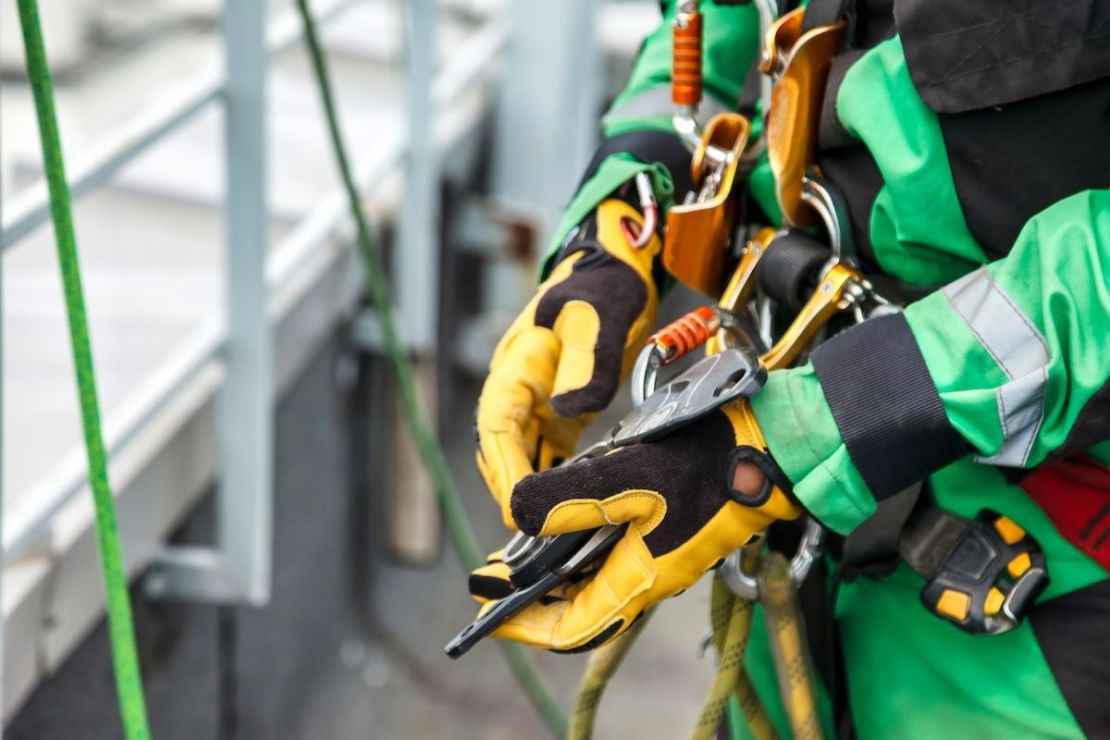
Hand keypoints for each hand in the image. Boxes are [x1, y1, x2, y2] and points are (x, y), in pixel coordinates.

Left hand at [471, 399, 800, 651]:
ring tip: (518, 548)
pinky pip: (615, 550)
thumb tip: (518, 515)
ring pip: (595, 577)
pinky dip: (582, 542)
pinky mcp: (668, 529)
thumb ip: (570, 498)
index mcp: (640, 578)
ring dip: (555, 568)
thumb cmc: (709, 461)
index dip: (525, 622)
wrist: (771, 443)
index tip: (488, 603)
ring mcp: (661, 554)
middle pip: (578, 605)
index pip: (571, 627)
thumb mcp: (628, 475)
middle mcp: (649, 576)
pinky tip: (566, 516)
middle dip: (532, 594)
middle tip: (491, 573)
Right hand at [475, 197, 660, 527]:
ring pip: (523, 459)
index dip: (505, 469)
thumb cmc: (603, 286)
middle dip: (516, 492)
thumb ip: (586, 364)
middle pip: (504, 452)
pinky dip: (554, 482)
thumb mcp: (598, 319)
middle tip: (535, 536)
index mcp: (516, 367)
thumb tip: (567, 410)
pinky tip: (572, 510)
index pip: (497, 427)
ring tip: (550, 535)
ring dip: (533, 494)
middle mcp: (517, 390)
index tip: (516, 506)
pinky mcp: (556, 414)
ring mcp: (534, 405)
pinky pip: (547, 456)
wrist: (615, 269)